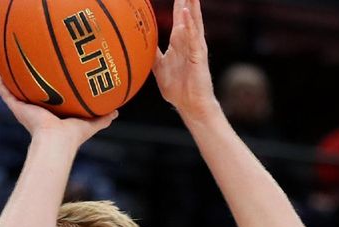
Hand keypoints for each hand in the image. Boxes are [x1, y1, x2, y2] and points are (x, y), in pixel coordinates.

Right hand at [0, 76, 117, 146]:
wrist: (56, 141)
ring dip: (14, 84)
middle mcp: (39, 113)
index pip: (52, 102)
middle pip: (34, 97)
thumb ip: (102, 118)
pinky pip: (8, 96)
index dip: (52, 93)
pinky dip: (2, 87)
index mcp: (54, 116)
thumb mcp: (90, 124)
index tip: (52, 81)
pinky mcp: (19, 110)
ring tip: (10, 69)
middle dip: (33, 86)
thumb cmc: (73, 136)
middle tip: (31, 70)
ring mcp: (27, 111)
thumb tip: (117, 112)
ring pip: (18, 95)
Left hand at [153, 0, 216, 118]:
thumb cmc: (177, 89)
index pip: (180, 19)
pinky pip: (193, 38)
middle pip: (188, 15)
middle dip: (186, 1)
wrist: (190, 105)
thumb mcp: (159, 68)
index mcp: (180, 43)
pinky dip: (190, 25)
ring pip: (193, 22)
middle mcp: (189, 42)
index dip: (178, 5)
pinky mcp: (198, 56)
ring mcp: (195, 48)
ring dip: (191, 6)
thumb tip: (140, 45)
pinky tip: (186, 13)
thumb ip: (153, 54)